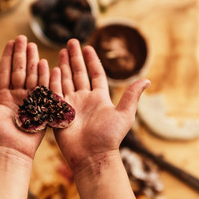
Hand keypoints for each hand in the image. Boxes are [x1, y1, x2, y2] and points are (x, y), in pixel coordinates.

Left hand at [0, 35, 48, 160]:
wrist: (8, 153)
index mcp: (2, 96)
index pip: (5, 71)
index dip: (8, 56)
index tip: (11, 42)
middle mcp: (16, 96)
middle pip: (19, 70)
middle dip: (21, 53)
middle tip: (23, 38)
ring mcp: (29, 101)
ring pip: (31, 76)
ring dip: (32, 60)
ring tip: (34, 45)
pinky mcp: (40, 108)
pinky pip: (43, 88)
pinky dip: (44, 75)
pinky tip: (45, 63)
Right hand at [50, 38, 149, 174]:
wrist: (92, 156)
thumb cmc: (109, 137)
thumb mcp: (124, 114)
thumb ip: (132, 96)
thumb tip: (147, 80)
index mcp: (99, 98)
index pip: (95, 74)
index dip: (91, 60)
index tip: (87, 47)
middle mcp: (84, 99)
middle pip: (78, 73)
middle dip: (74, 58)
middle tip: (70, 42)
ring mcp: (71, 105)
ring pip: (66, 80)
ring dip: (63, 65)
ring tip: (61, 51)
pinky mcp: (58, 112)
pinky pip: (55, 92)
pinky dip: (53, 80)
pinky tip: (52, 68)